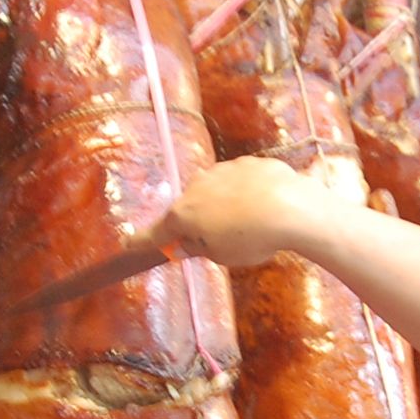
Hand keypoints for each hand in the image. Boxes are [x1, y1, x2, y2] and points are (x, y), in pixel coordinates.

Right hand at [154, 156, 329, 271]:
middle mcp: (197, 186)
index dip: (143, 241)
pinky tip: (267, 206)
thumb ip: (199, 248)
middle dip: (199, 222)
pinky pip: (242, 182)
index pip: (157, 231)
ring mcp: (223, 170)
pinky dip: (248, 194)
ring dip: (225, 205)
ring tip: (252, 224)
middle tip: (219, 241)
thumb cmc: (251, 239)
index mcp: (184, 213)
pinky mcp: (249, 162)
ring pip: (216, 191)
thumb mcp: (221, 256)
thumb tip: (184, 243)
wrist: (291, 207)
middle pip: (190, 207)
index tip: (128, 245)